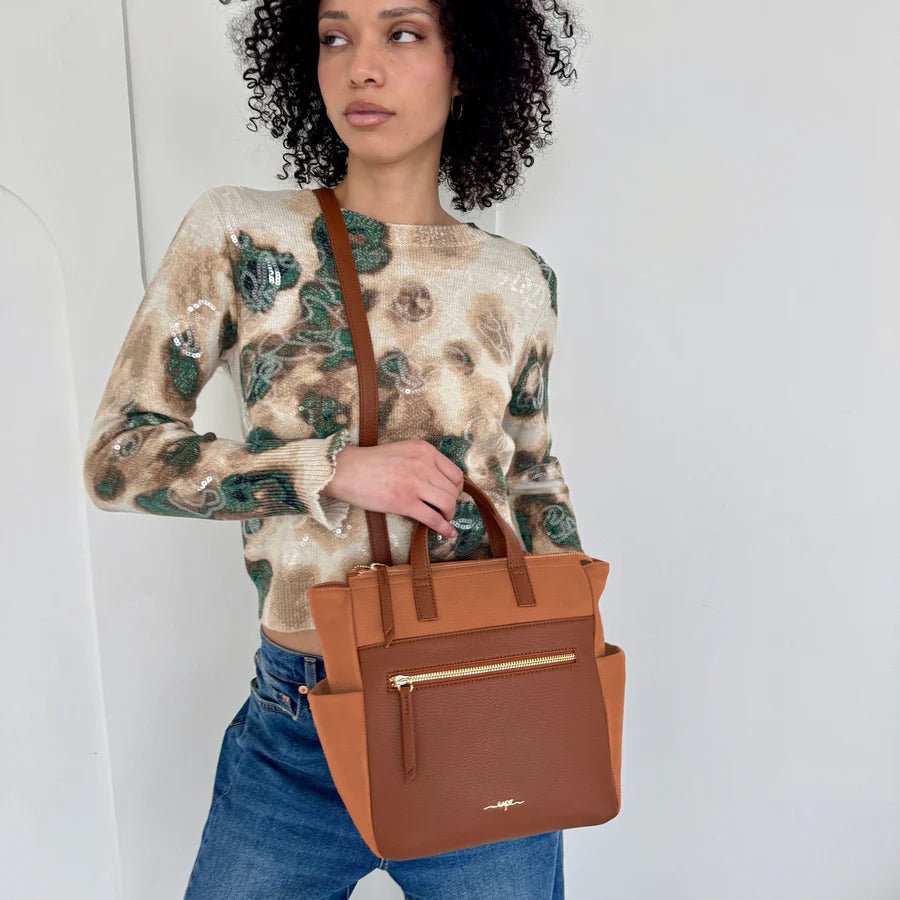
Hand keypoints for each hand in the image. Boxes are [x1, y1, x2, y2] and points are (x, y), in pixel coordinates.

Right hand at [322, 439, 462, 539]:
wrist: (346, 470)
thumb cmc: (370, 463)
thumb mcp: (402, 451)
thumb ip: (422, 462)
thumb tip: (438, 482)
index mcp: (424, 450)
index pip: (455, 473)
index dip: (456, 488)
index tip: (451, 495)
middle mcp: (424, 464)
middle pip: (453, 490)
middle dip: (452, 503)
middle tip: (444, 509)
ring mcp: (416, 484)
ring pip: (448, 504)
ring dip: (449, 515)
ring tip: (443, 519)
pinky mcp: (406, 503)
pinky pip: (434, 519)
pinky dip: (444, 528)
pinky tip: (448, 533)